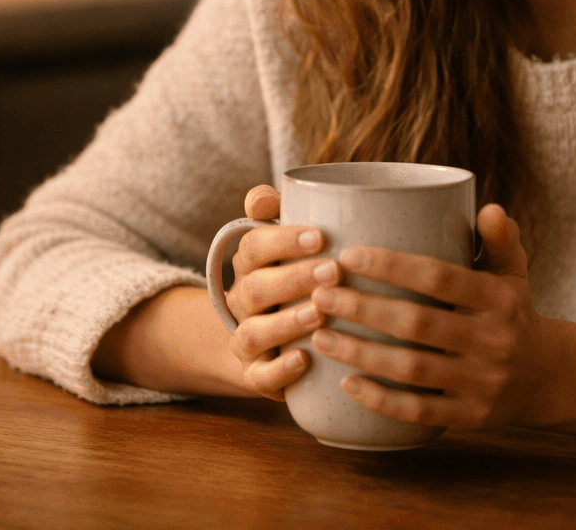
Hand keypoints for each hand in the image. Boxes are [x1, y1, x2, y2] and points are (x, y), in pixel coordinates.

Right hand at [225, 184, 337, 399]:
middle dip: (292, 278)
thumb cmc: (293, 276)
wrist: (267, 339)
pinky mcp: (257, 376)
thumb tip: (266, 197)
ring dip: (286, 322)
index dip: (282, 240)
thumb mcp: (289, 243)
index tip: (320, 236)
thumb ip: (280, 213)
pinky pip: (259, 378)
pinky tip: (304, 360)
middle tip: (333, 271)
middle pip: (254, 288)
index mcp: (250, 264)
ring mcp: (247, 341)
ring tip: (320, 314)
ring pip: (253, 333)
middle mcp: (243, 301)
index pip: (252, 246)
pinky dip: (279, 371)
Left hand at [308, 203, 554, 429]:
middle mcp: (493, 341)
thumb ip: (500, 239)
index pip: (439, 278)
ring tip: (320, 334)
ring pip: (411, 368)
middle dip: (363, 309)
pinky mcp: (470, 417)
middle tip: (320, 294)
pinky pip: (419, 411)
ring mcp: (482, 383)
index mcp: (498, 300)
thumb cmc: (513, 313)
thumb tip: (489, 207)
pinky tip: (345, 383)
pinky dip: (380, 400)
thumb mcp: (514, 273)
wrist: (547, 378)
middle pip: (417, 323)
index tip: (348, 255)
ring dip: (360, 353)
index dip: (392, 266)